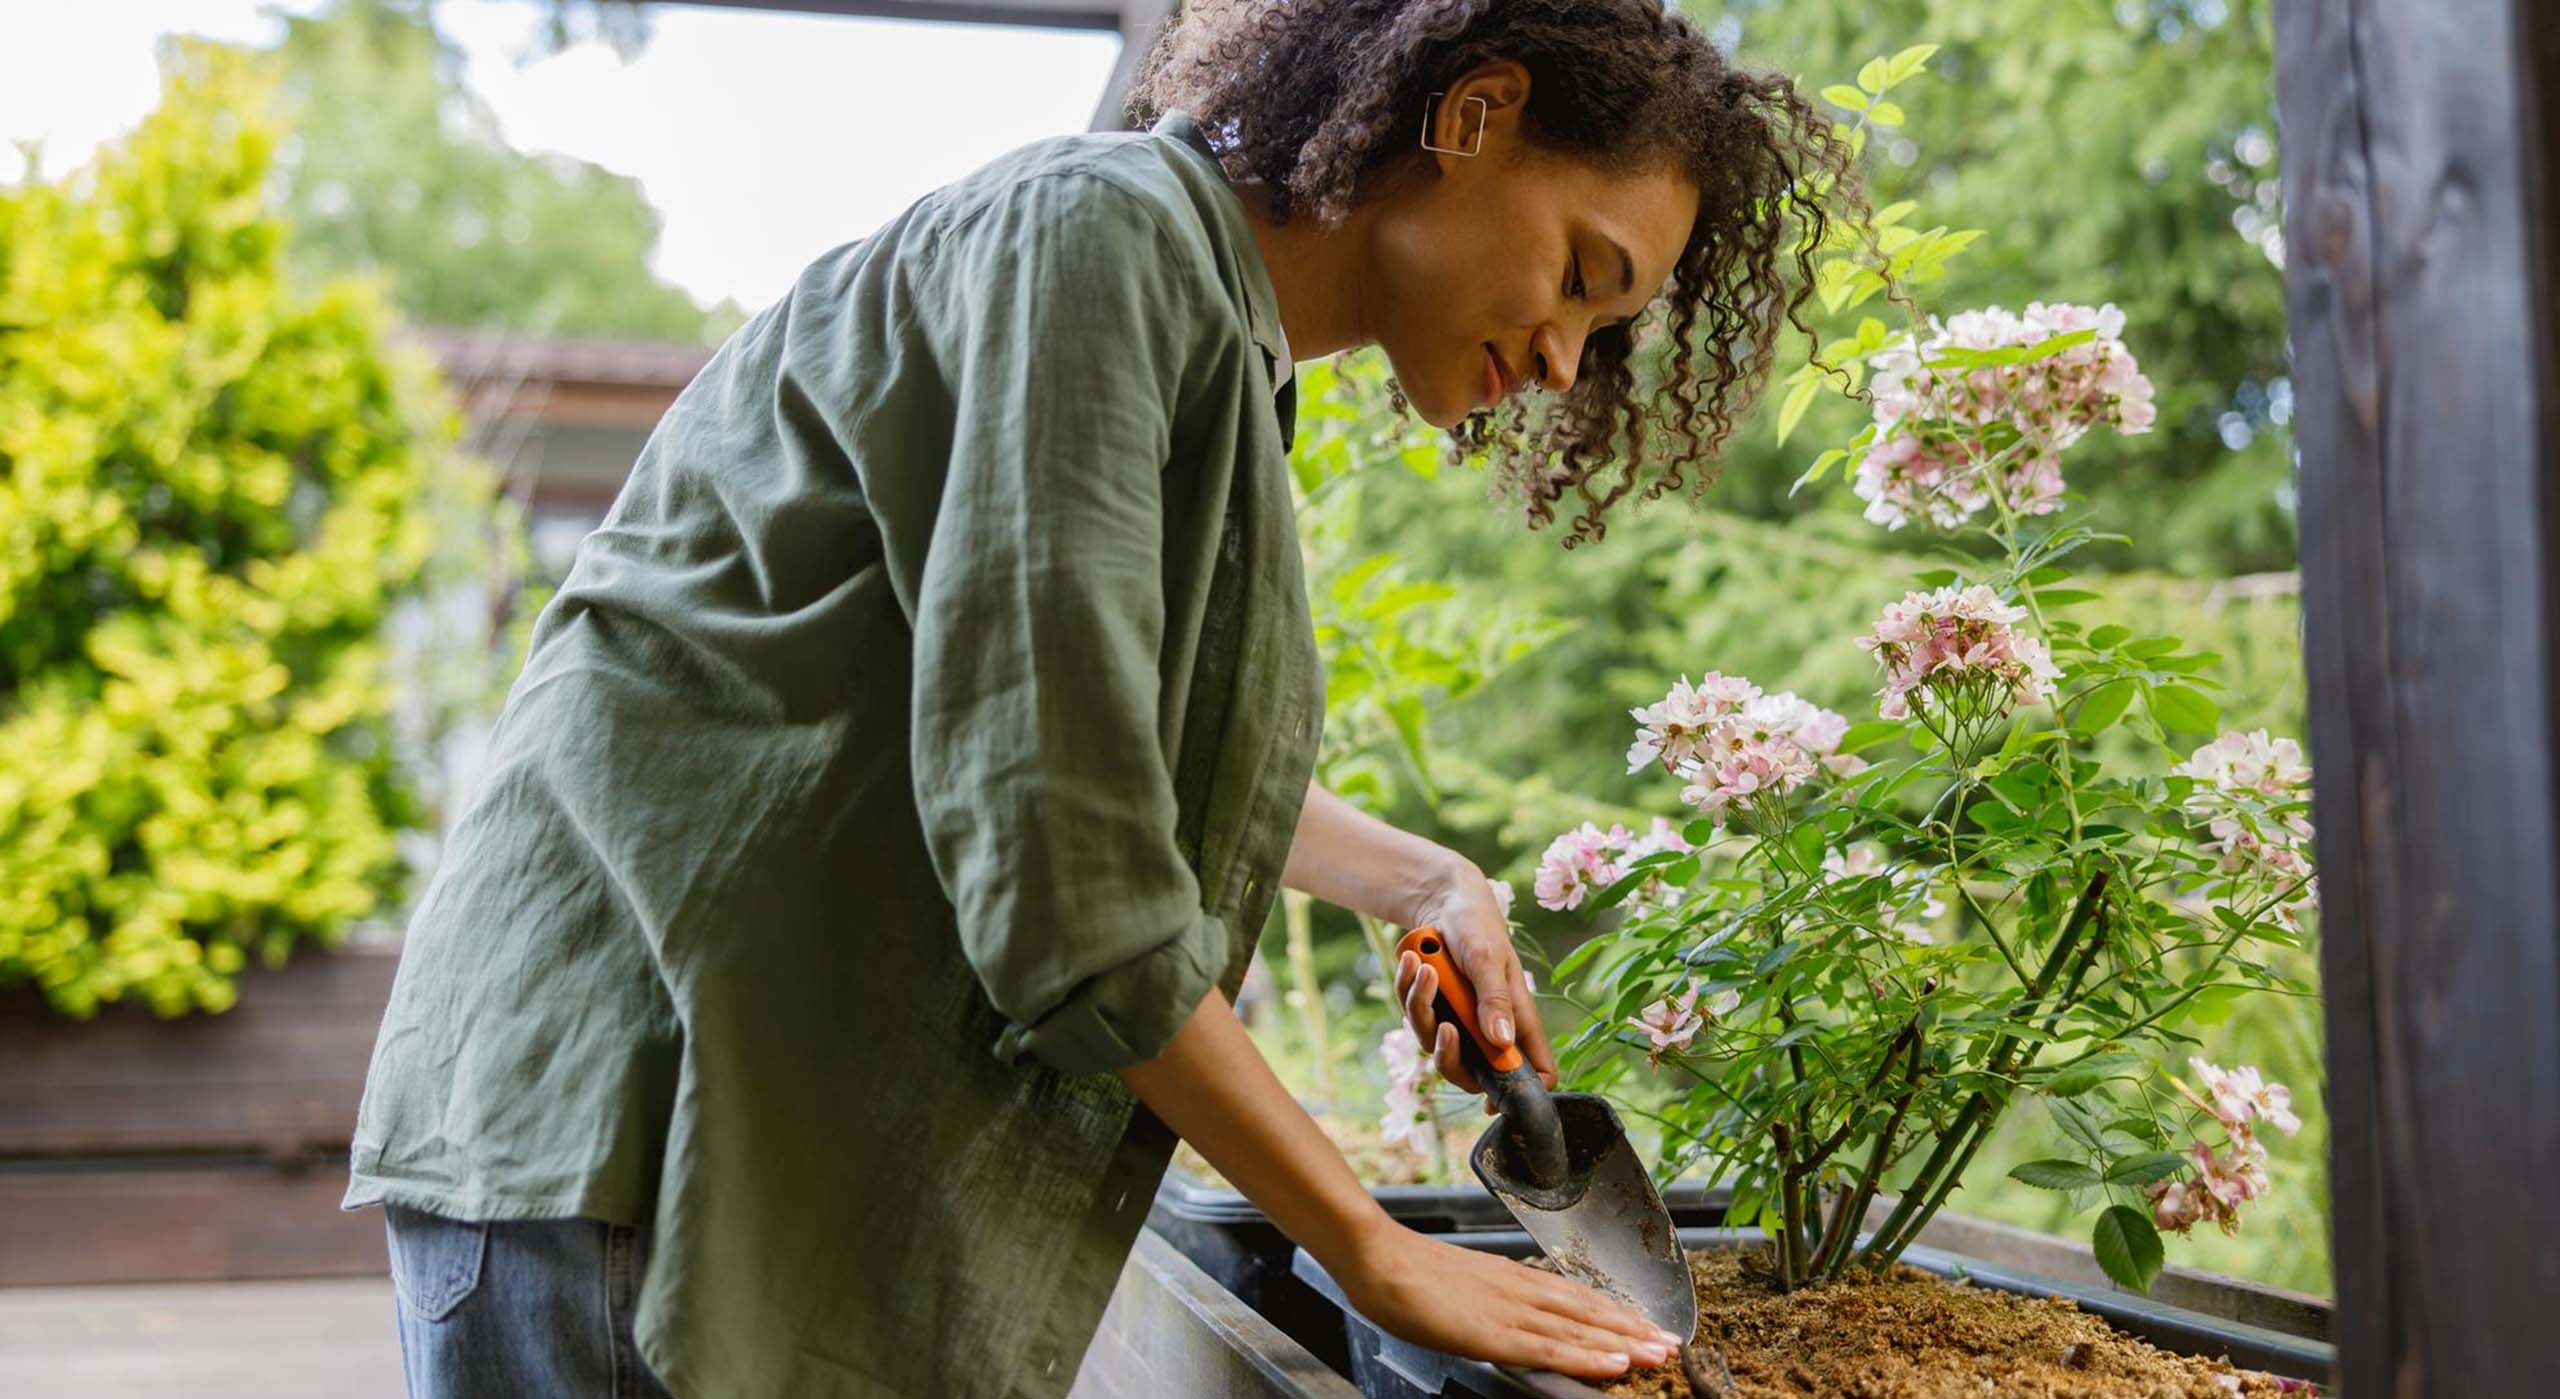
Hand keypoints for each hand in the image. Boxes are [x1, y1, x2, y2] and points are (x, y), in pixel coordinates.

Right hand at [1336, 1220, 1684, 1379]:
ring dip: (1623, 1343)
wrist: (1376, 1256)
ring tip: (1660, 1353)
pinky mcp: (1494, 1332)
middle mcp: (1519, 1290)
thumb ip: (1490, 1298)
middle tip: (1672, 1343)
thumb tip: (1509, 1316)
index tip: (1644, 1324)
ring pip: (1579, 1329)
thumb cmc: (1406, 1272)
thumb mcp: (1459, 1283)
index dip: (1612, 1312)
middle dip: (1632, 1329)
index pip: (1574, 1296)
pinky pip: (1550, 1347)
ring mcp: (1509, 1310)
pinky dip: (1586, 1356)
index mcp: (1511, 1278)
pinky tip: (1615, 1364)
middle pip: (1587, 1311)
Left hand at [1394, 858, 1555, 1106]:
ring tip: (1423, 968)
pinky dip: (1409, 988)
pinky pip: (1413, 1015)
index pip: (1534, 1069)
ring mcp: (1457, 1020)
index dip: (1521, 1094)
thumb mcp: (1488, 959)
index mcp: (1516, 1018)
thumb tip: (1502, 1043)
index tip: (1494, 1102)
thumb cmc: (1477, 926)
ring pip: (1433, 1042)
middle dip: (1451, 1057)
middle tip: (1445, 1029)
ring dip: (1423, 1006)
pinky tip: (1411, 961)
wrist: (1441, 900)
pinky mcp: (1431, 1008)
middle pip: (1472, 1074)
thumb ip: (1495, 1001)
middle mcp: (1487, 1027)